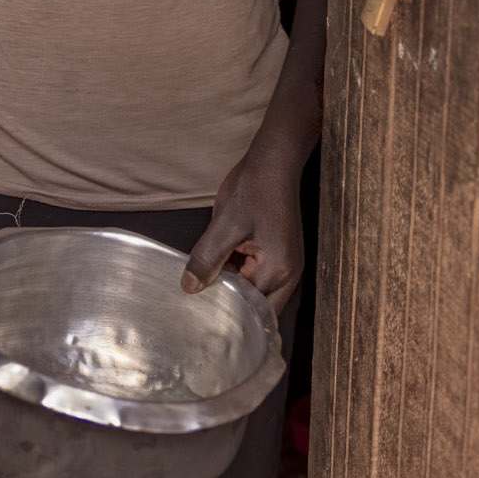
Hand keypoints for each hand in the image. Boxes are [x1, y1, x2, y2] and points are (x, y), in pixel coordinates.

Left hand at [183, 142, 305, 314]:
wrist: (274, 162)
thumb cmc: (254, 189)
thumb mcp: (224, 224)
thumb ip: (207, 259)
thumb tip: (190, 287)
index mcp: (277, 270)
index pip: (249, 310)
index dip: (225, 314)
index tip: (200, 315)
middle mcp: (288, 274)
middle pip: (260, 311)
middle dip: (235, 312)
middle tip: (204, 312)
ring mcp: (287, 265)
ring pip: (260, 296)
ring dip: (238, 295)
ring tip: (208, 295)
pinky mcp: (281, 256)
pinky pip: (261, 279)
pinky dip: (242, 280)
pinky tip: (221, 273)